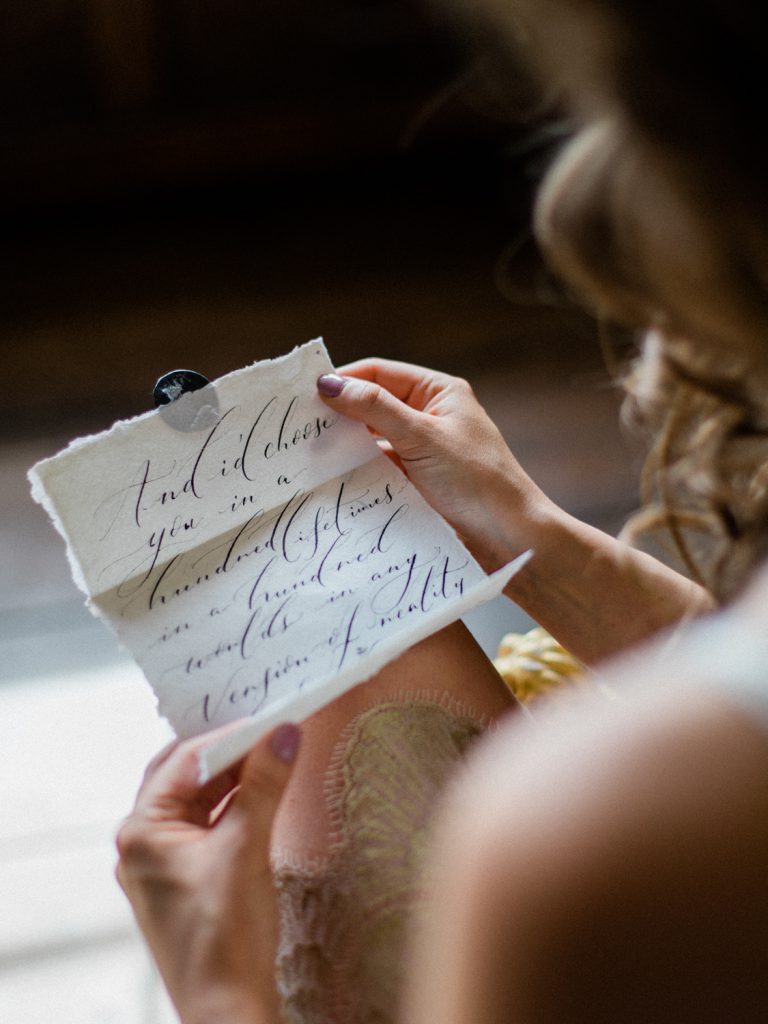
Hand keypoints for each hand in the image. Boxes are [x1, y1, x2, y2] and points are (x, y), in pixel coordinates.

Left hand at [116, 722, 300, 1023]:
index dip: (231, 736)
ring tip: (278, 755)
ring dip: (237, 778)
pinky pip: (209, 824)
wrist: (228, 1010)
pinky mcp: (187, 878)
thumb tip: (283, 734)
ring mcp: (164, 861)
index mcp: (141, 831)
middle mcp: (144, 842)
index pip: (186, 760)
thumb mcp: (246, 849)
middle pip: (187, 775)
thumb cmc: (224, 939)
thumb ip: (264, 785)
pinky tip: (266, 793)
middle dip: (231, 752)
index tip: (271, 719)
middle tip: (273, 731)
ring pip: (200, 799)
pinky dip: (237, 805)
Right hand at [317, 359, 553, 570]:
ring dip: (346, 447)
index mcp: (439, 393)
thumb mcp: (423, 438)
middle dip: (339, 415)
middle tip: (299, 427)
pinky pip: (379, 470)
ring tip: (308, 455)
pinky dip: (358, 473)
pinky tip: (334, 480)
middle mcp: (429, 417)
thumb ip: (375, 409)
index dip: (343, 381)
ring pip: (372, 441)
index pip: (379, 374)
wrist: (511, 539)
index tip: (304, 395)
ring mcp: (423, 452)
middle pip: (373, 406)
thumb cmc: (477, 481)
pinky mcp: (417, 483)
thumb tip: (328, 384)